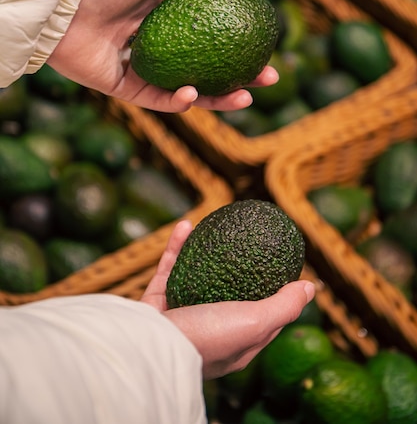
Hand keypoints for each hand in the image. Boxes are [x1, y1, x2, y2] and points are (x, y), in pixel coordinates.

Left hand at [48, 0, 277, 112]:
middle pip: (210, 64)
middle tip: (269, 78)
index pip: (214, 31)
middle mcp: (160, 41)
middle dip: (243, 76)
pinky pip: (158, 100)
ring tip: (246, 98)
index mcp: (168, 12)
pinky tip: (194, 93)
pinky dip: (178, 100)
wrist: (66, 4)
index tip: (267, 45)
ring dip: (221, 98)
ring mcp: (145, 67)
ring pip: (190, 88)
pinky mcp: (126, 88)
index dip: (242, 40)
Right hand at [142, 220, 314, 379]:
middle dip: (234, 265)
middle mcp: (209, 331)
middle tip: (243, 239)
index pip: (262, 316)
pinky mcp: (157, 304)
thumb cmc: (207, 338)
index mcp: (235, 342)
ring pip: (195, 276)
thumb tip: (310, 287)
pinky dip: (177, 247)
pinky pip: (169, 269)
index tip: (281, 266)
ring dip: (203, 250)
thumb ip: (283, 306)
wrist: (150, 348)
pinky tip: (186, 225)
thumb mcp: (256, 322)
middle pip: (227, 292)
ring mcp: (181, 317)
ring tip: (213, 226)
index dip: (274, 293)